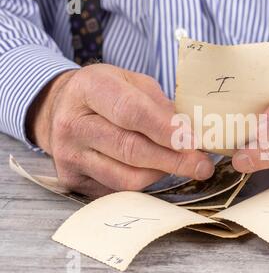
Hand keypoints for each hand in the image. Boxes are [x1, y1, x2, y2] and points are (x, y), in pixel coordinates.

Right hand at [27, 64, 214, 196]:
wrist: (61, 109)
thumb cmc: (106, 93)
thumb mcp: (132, 82)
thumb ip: (160, 105)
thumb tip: (190, 134)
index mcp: (89, 88)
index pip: (131, 112)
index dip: (166, 130)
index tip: (194, 142)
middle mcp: (73, 123)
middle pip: (131, 150)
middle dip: (174, 160)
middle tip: (203, 165)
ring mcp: (69, 155)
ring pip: (127, 177)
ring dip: (161, 173)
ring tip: (179, 164)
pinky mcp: (72, 180)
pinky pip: (117, 190)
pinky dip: (143, 183)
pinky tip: (153, 170)